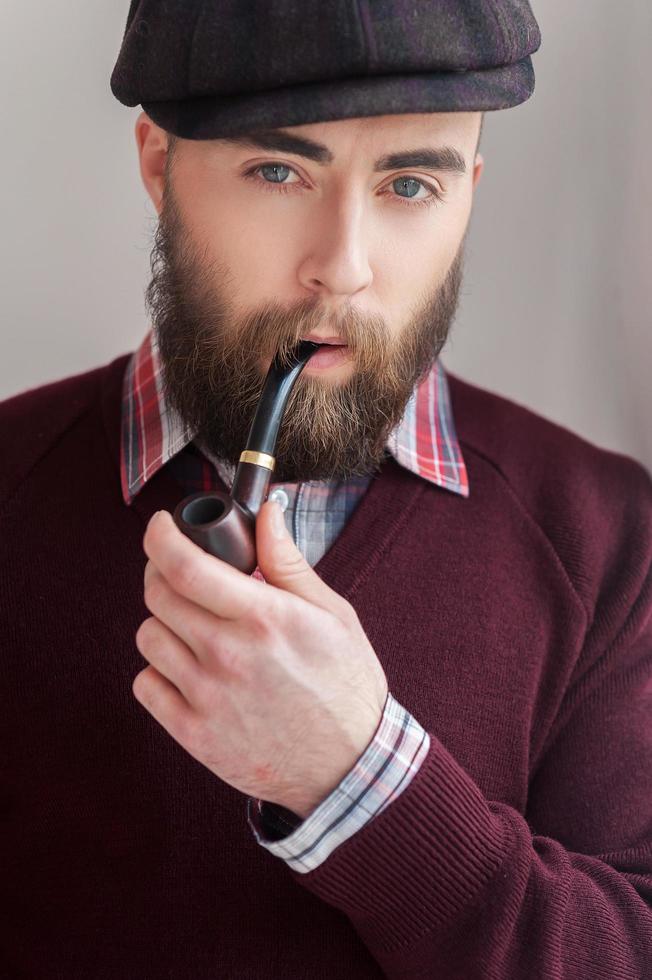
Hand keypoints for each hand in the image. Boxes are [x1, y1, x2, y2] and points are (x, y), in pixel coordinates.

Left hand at [133, 504, 387, 818]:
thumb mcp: (331, 613)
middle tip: (181, 574)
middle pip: (158, 596)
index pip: (185, 565)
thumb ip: (288, 562)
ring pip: (149, 637)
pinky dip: (159, 671)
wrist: (349, 766)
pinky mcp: (195, 735)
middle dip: (161, 572)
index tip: (161, 526)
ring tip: (192, 626)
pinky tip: (188, 669)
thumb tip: (265, 513)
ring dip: (164, 623)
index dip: (160, 537)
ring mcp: (207, 697)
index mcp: (263, 618)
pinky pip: (146, 686)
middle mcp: (228, 654)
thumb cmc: (345, 685)